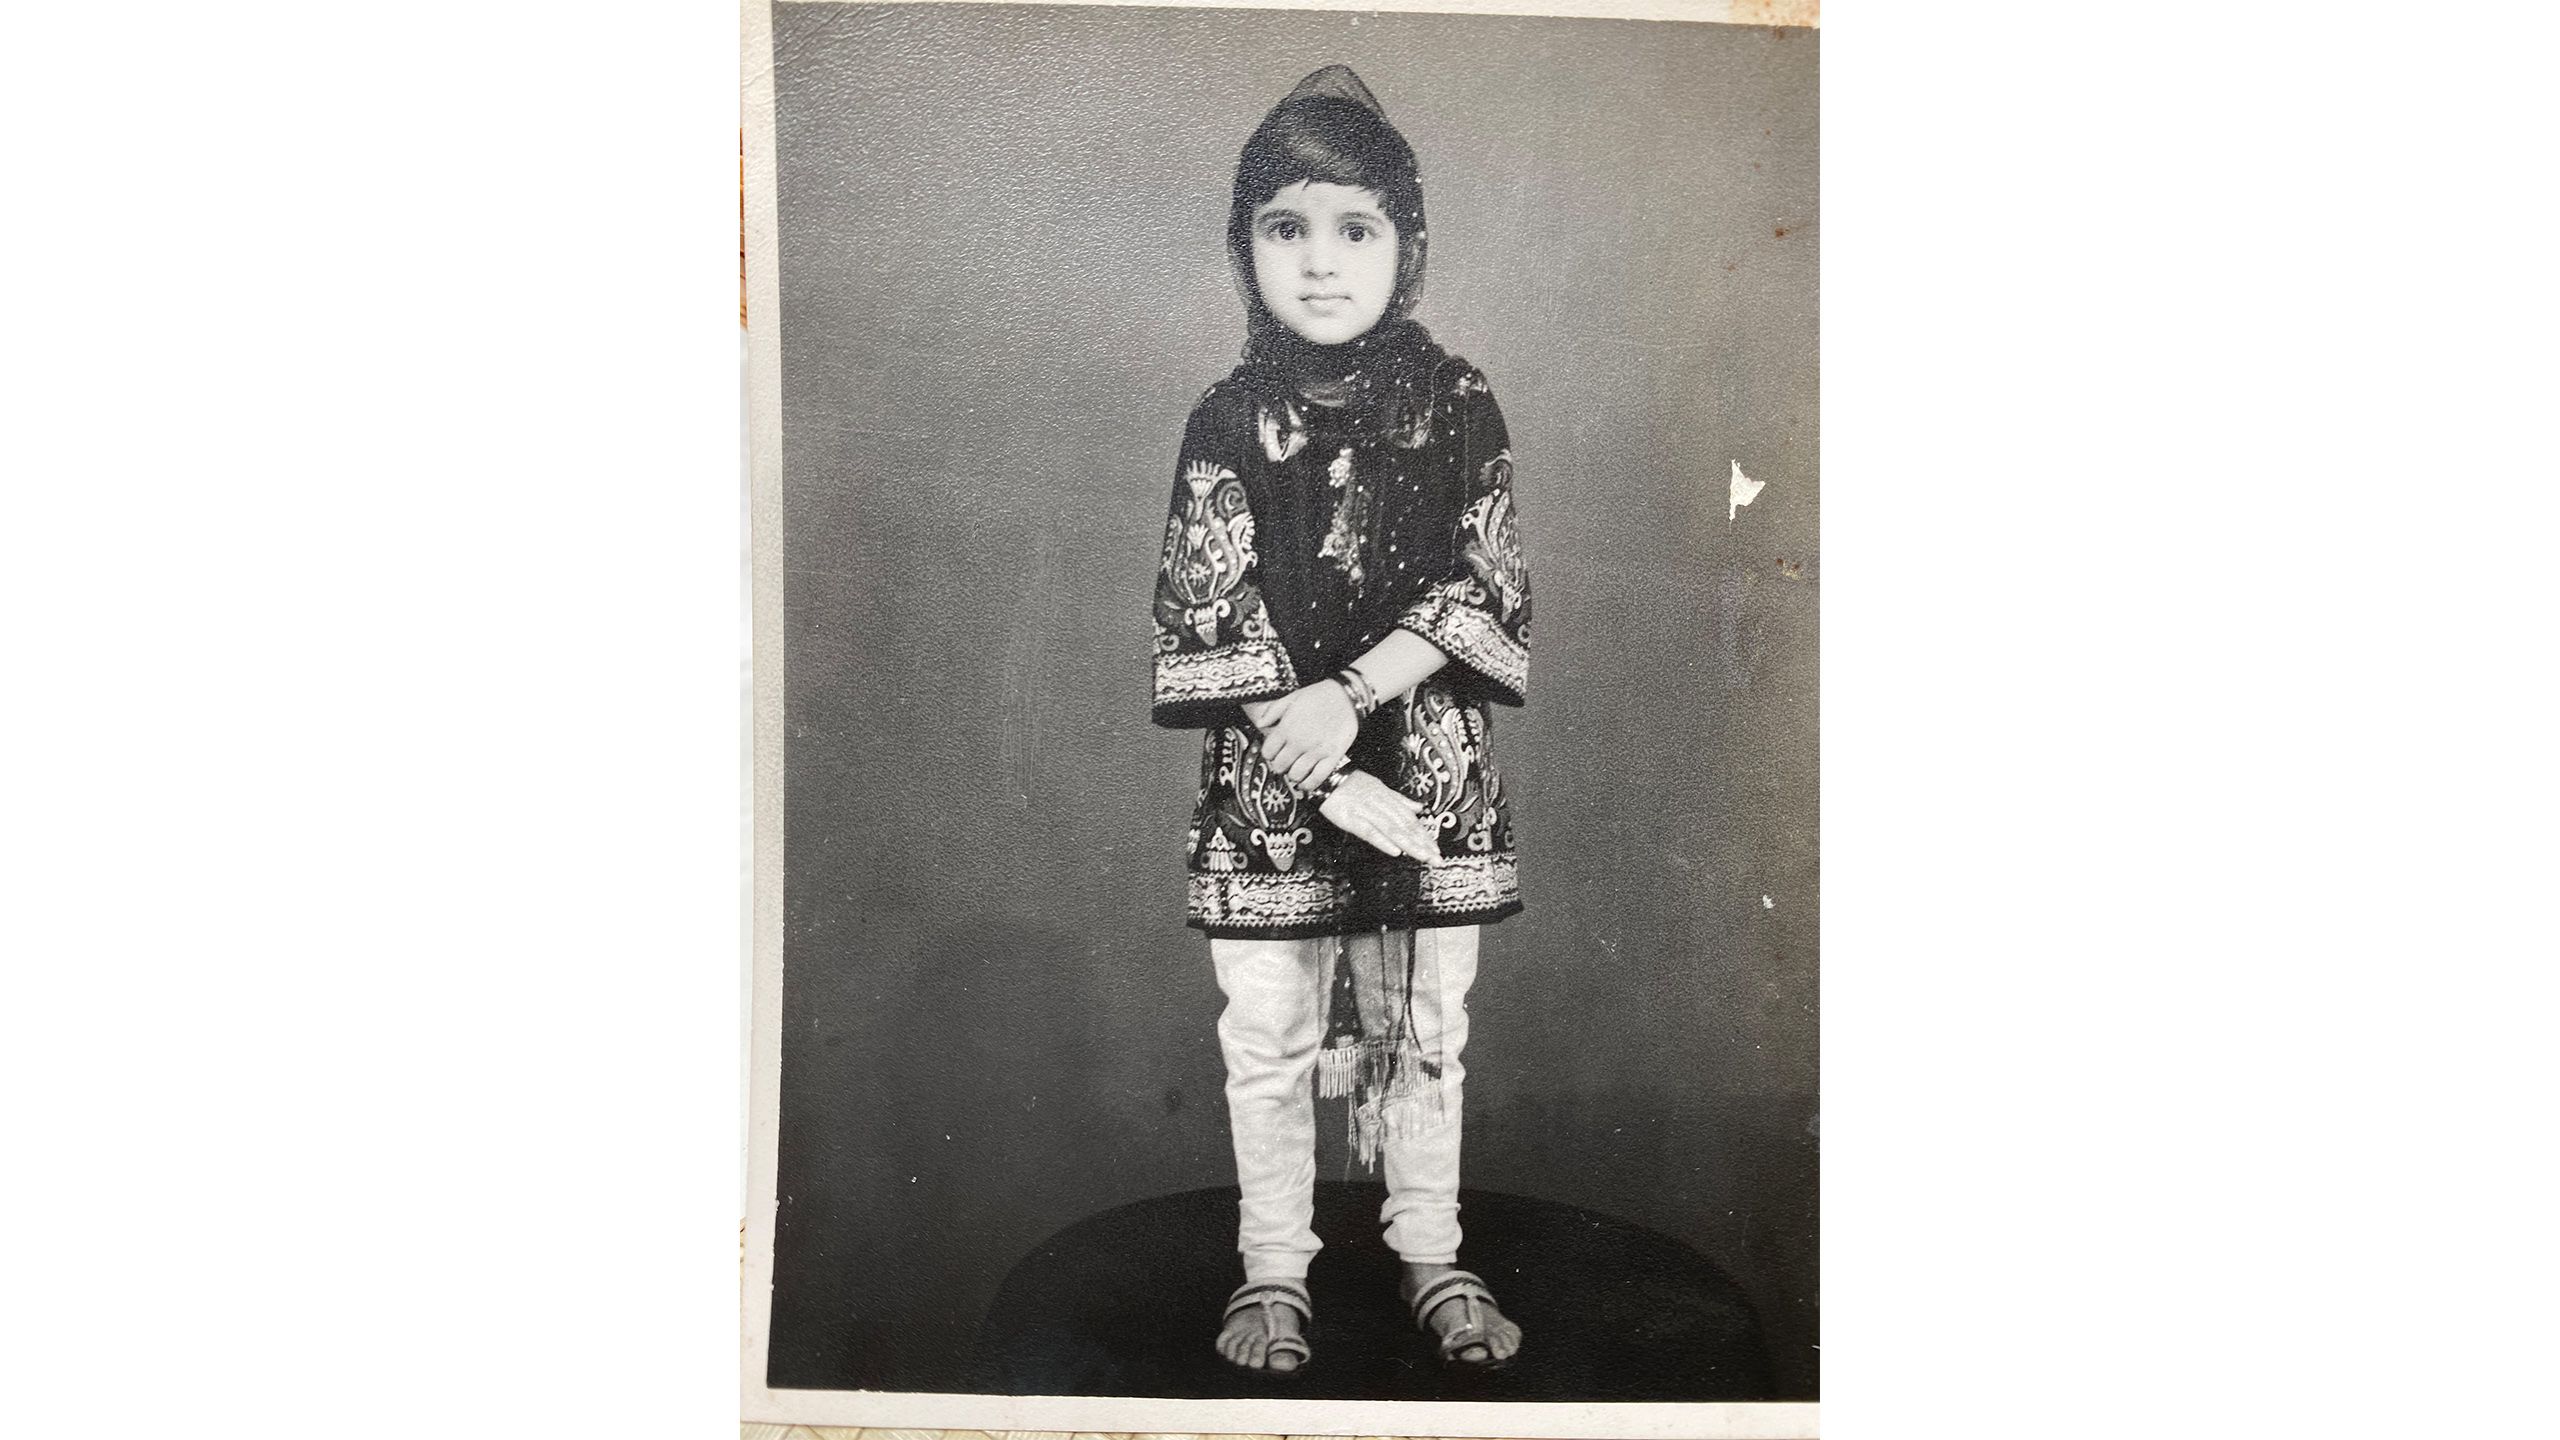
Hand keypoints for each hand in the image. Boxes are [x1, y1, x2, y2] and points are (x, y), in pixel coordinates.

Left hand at [1251, 680, 1359, 790]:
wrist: (1347, 697)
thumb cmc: (1319, 695)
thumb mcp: (1292, 697)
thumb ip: (1272, 711)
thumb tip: (1260, 723)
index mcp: (1287, 728)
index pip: (1268, 752)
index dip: (1269, 754)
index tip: (1274, 753)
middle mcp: (1299, 742)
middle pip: (1280, 766)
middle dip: (1280, 765)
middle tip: (1285, 762)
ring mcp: (1316, 751)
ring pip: (1295, 775)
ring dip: (1293, 775)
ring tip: (1295, 770)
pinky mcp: (1332, 757)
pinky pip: (1316, 778)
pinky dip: (1308, 784)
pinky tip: (1305, 783)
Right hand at [1318, 769, 1443, 861]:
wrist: (1328, 776)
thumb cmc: (1352, 783)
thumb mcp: (1379, 787)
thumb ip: (1400, 800)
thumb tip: (1419, 808)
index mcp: (1389, 798)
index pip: (1410, 819)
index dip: (1424, 835)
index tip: (1436, 849)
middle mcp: (1381, 805)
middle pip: (1405, 826)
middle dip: (1423, 843)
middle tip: (1436, 859)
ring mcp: (1367, 812)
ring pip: (1392, 830)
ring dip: (1409, 844)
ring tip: (1423, 857)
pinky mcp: (1351, 819)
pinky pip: (1369, 831)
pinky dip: (1383, 841)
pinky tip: (1395, 851)